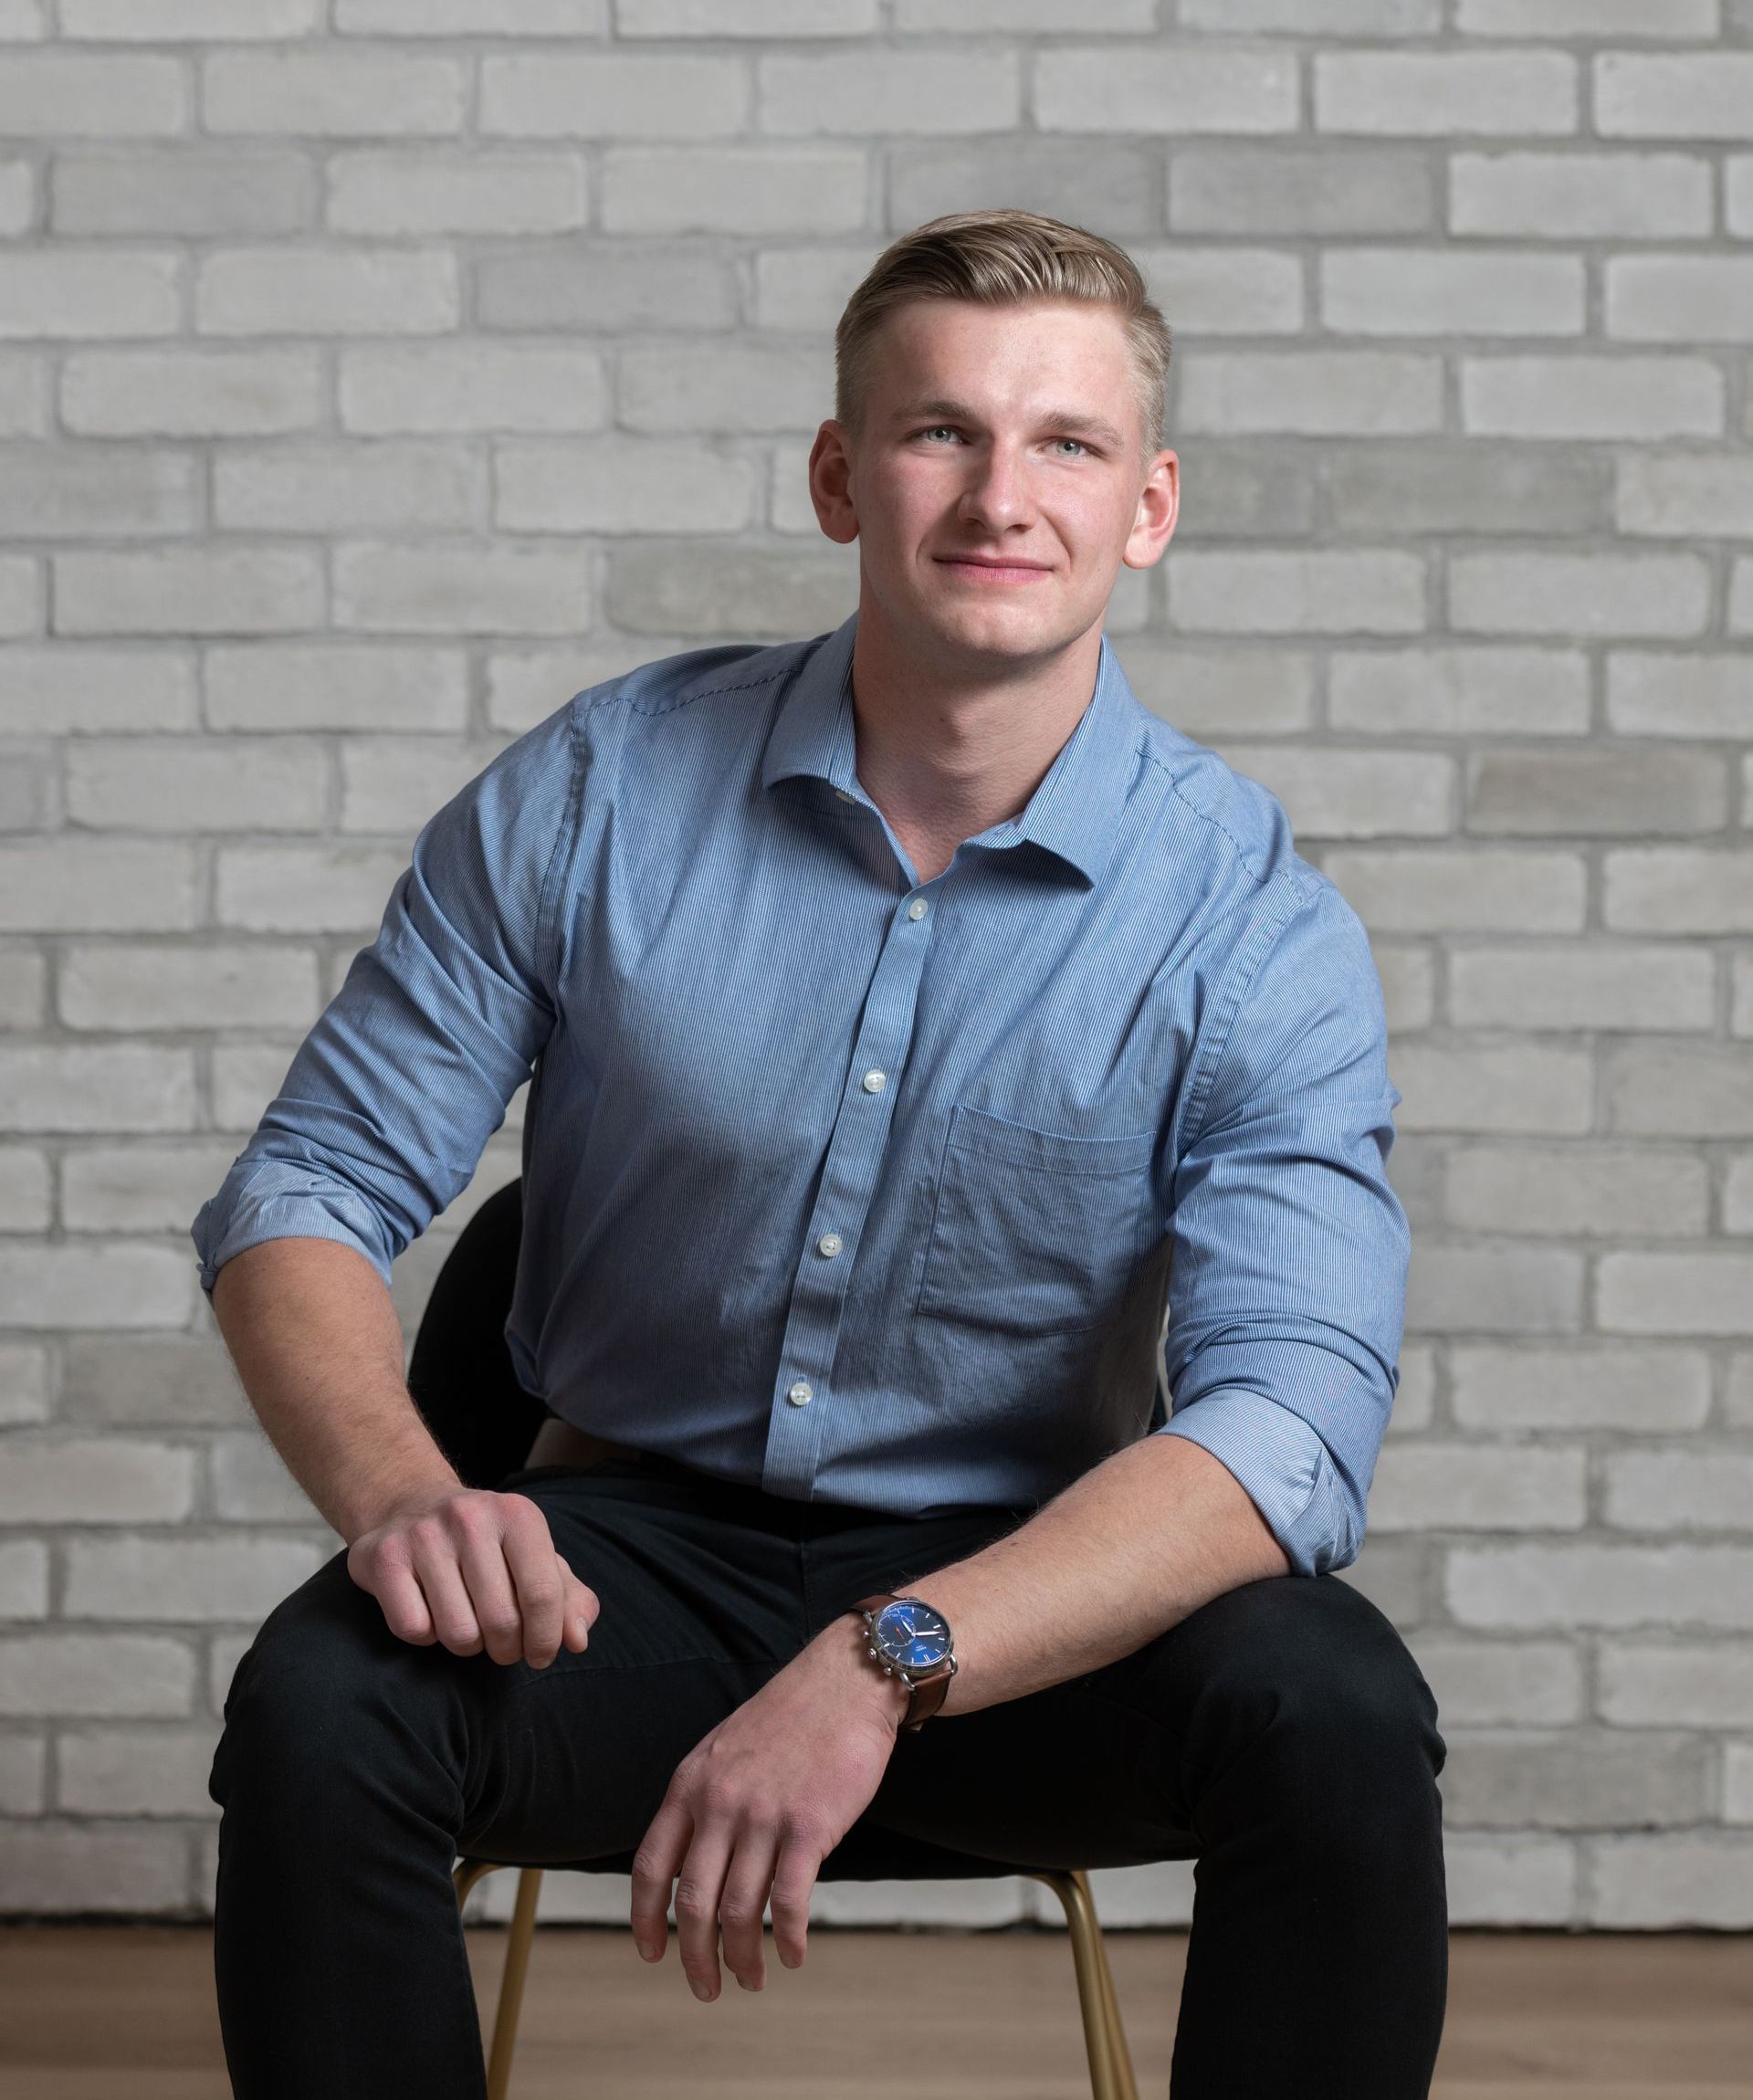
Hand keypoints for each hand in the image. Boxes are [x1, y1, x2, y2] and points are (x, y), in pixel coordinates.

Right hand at [347, 1482, 599, 1668]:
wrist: (409, 1504)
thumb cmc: (486, 1544)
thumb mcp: (535, 1558)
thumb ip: (569, 1598)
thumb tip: (578, 1640)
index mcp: (518, 1514)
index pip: (543, 1594)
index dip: (546, 1639)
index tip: (540, 1656)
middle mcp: (470, 1517)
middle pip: (502, 1621)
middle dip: (507, 1650)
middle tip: (502, 1645)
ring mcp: (423, 1535)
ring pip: (458, 1633)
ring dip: (467, 1644)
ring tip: (467, 1623)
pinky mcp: (383, 1558)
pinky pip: (414, 1629)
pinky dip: (426, 1635)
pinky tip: (429, 1611)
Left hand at [630, 1614, 908, 1998]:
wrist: (845, 1680)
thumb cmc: (791, 1716)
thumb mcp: (723, 1749)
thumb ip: (702, 1799)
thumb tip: (690, 1860)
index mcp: (690, 1785)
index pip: (651, 1867)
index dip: (646, 1919)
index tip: (652, 1953)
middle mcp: (719, 1803)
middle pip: (692, 1903)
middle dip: (695, 1957)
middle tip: (706, 1987)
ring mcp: (763, 1815)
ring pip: (739, 1910)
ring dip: (742, 1957)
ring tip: (752, 1978)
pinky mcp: (810, 1826)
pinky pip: (791, 1900)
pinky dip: (789, 1938)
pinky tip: (793, 1954)